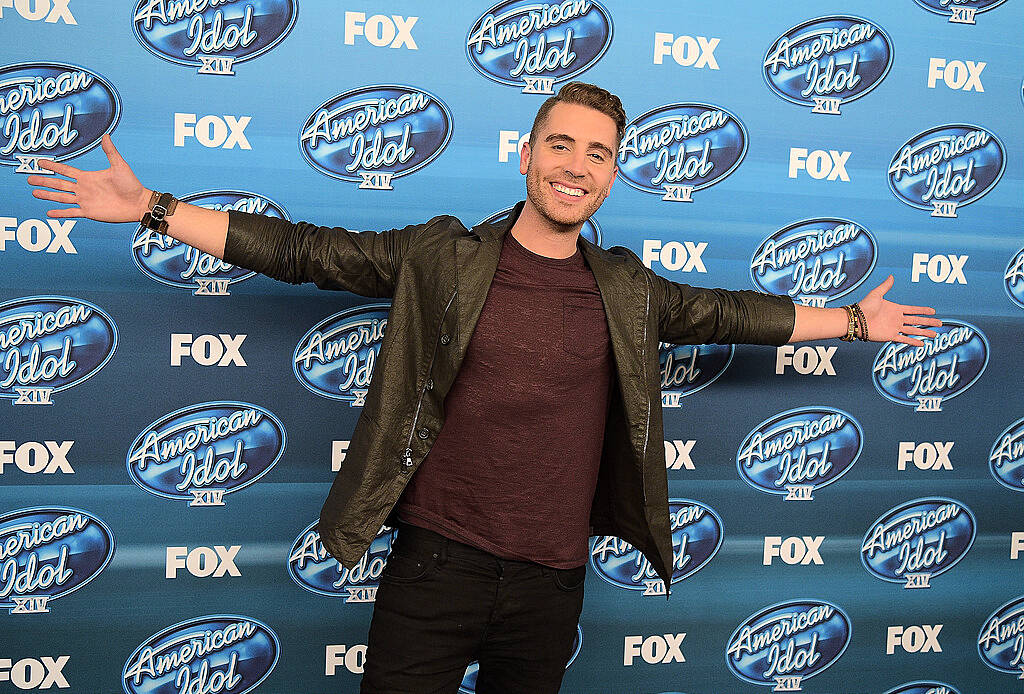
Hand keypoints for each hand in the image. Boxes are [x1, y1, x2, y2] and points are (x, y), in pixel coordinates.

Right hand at [26, 134, 151, 223]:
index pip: (66, 171)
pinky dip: (60, 213)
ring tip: (34, 193)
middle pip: (58, 184)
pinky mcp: (89, 212)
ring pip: (61, 197)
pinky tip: (49, 213)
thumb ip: (110, 152)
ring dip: (47, 195)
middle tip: (29, 179)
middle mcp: (84, 189)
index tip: (40, 162)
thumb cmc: (131, 184)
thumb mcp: (120, 166)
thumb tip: (106, 136)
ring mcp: (85, 201)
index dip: (53, 166)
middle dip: (44, 181)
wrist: (138, 203)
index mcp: (88, 178)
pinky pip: (71, 212)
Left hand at [857, 275, 941, 345]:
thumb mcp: (876, 294)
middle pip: (917, 321)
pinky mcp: (890, 335)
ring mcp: (895, 328)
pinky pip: (904, 339)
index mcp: (896, 309)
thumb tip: (891, 276)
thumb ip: (885, 286)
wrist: (856, 320)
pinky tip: (922, 343)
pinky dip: (913, 341)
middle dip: (929, 322)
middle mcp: (897, 319)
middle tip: (940, 323)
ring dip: (924, 332)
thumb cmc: (864, 307)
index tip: (933, 311)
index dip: (923, 310)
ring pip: (914, 330)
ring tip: (935, 335)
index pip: (913, 310)